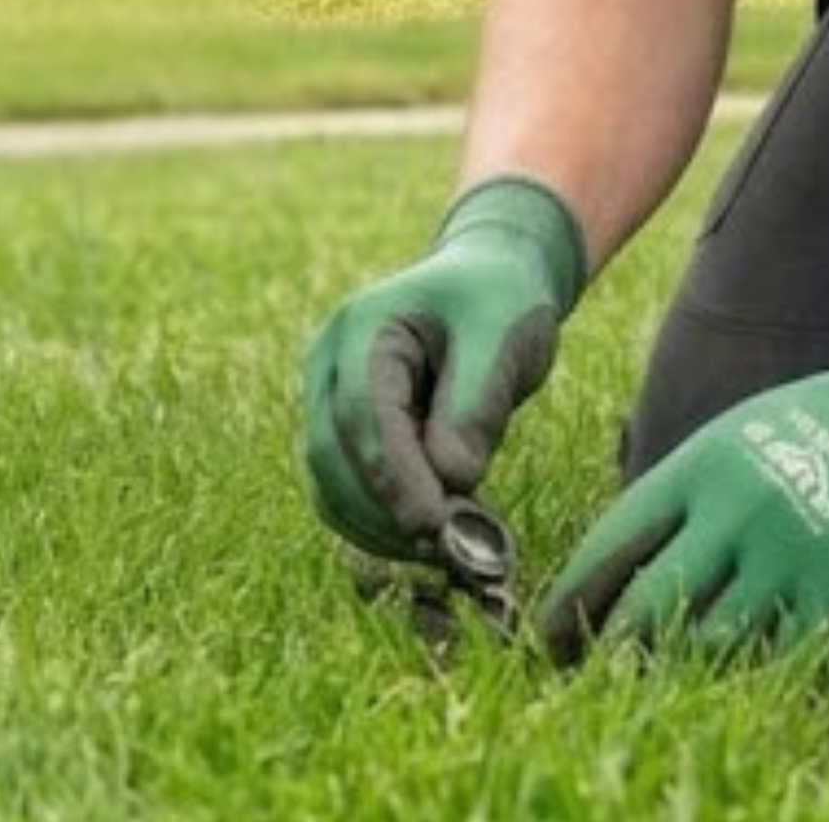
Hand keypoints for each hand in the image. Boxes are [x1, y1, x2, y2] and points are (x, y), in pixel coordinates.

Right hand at [300, 176, 586, 558]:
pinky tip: (431, 536)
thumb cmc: (500, 298)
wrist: (490, 276)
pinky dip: (383, 518)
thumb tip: (452, 483)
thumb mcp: (502, 336)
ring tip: (445, 552)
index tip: (437, 525)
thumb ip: (475, 406)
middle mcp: (327, 366)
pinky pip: (349, 488)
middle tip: (445, 551)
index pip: (364, 416)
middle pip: (334, 458)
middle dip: (384, 511)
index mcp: (361, 328)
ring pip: (332, 485)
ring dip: (380, 527)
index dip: (395, 478)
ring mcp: (327, 400)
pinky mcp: (344, 432)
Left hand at [537, 291, 828, 661]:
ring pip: (709, 645)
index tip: (549, 641)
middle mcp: (740, 508)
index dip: (569, 605)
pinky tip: (749, 664)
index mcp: (704, 465)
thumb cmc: (827, 425)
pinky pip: (780, 656)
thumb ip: (682, 499)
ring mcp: (794, 551)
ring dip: (685, 667)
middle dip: (613, 653)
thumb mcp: (740, 436)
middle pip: (647, 610)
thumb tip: (611, 577)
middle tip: (602, 674)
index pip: (611, 548)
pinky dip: (757, 668)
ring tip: (673, 673)